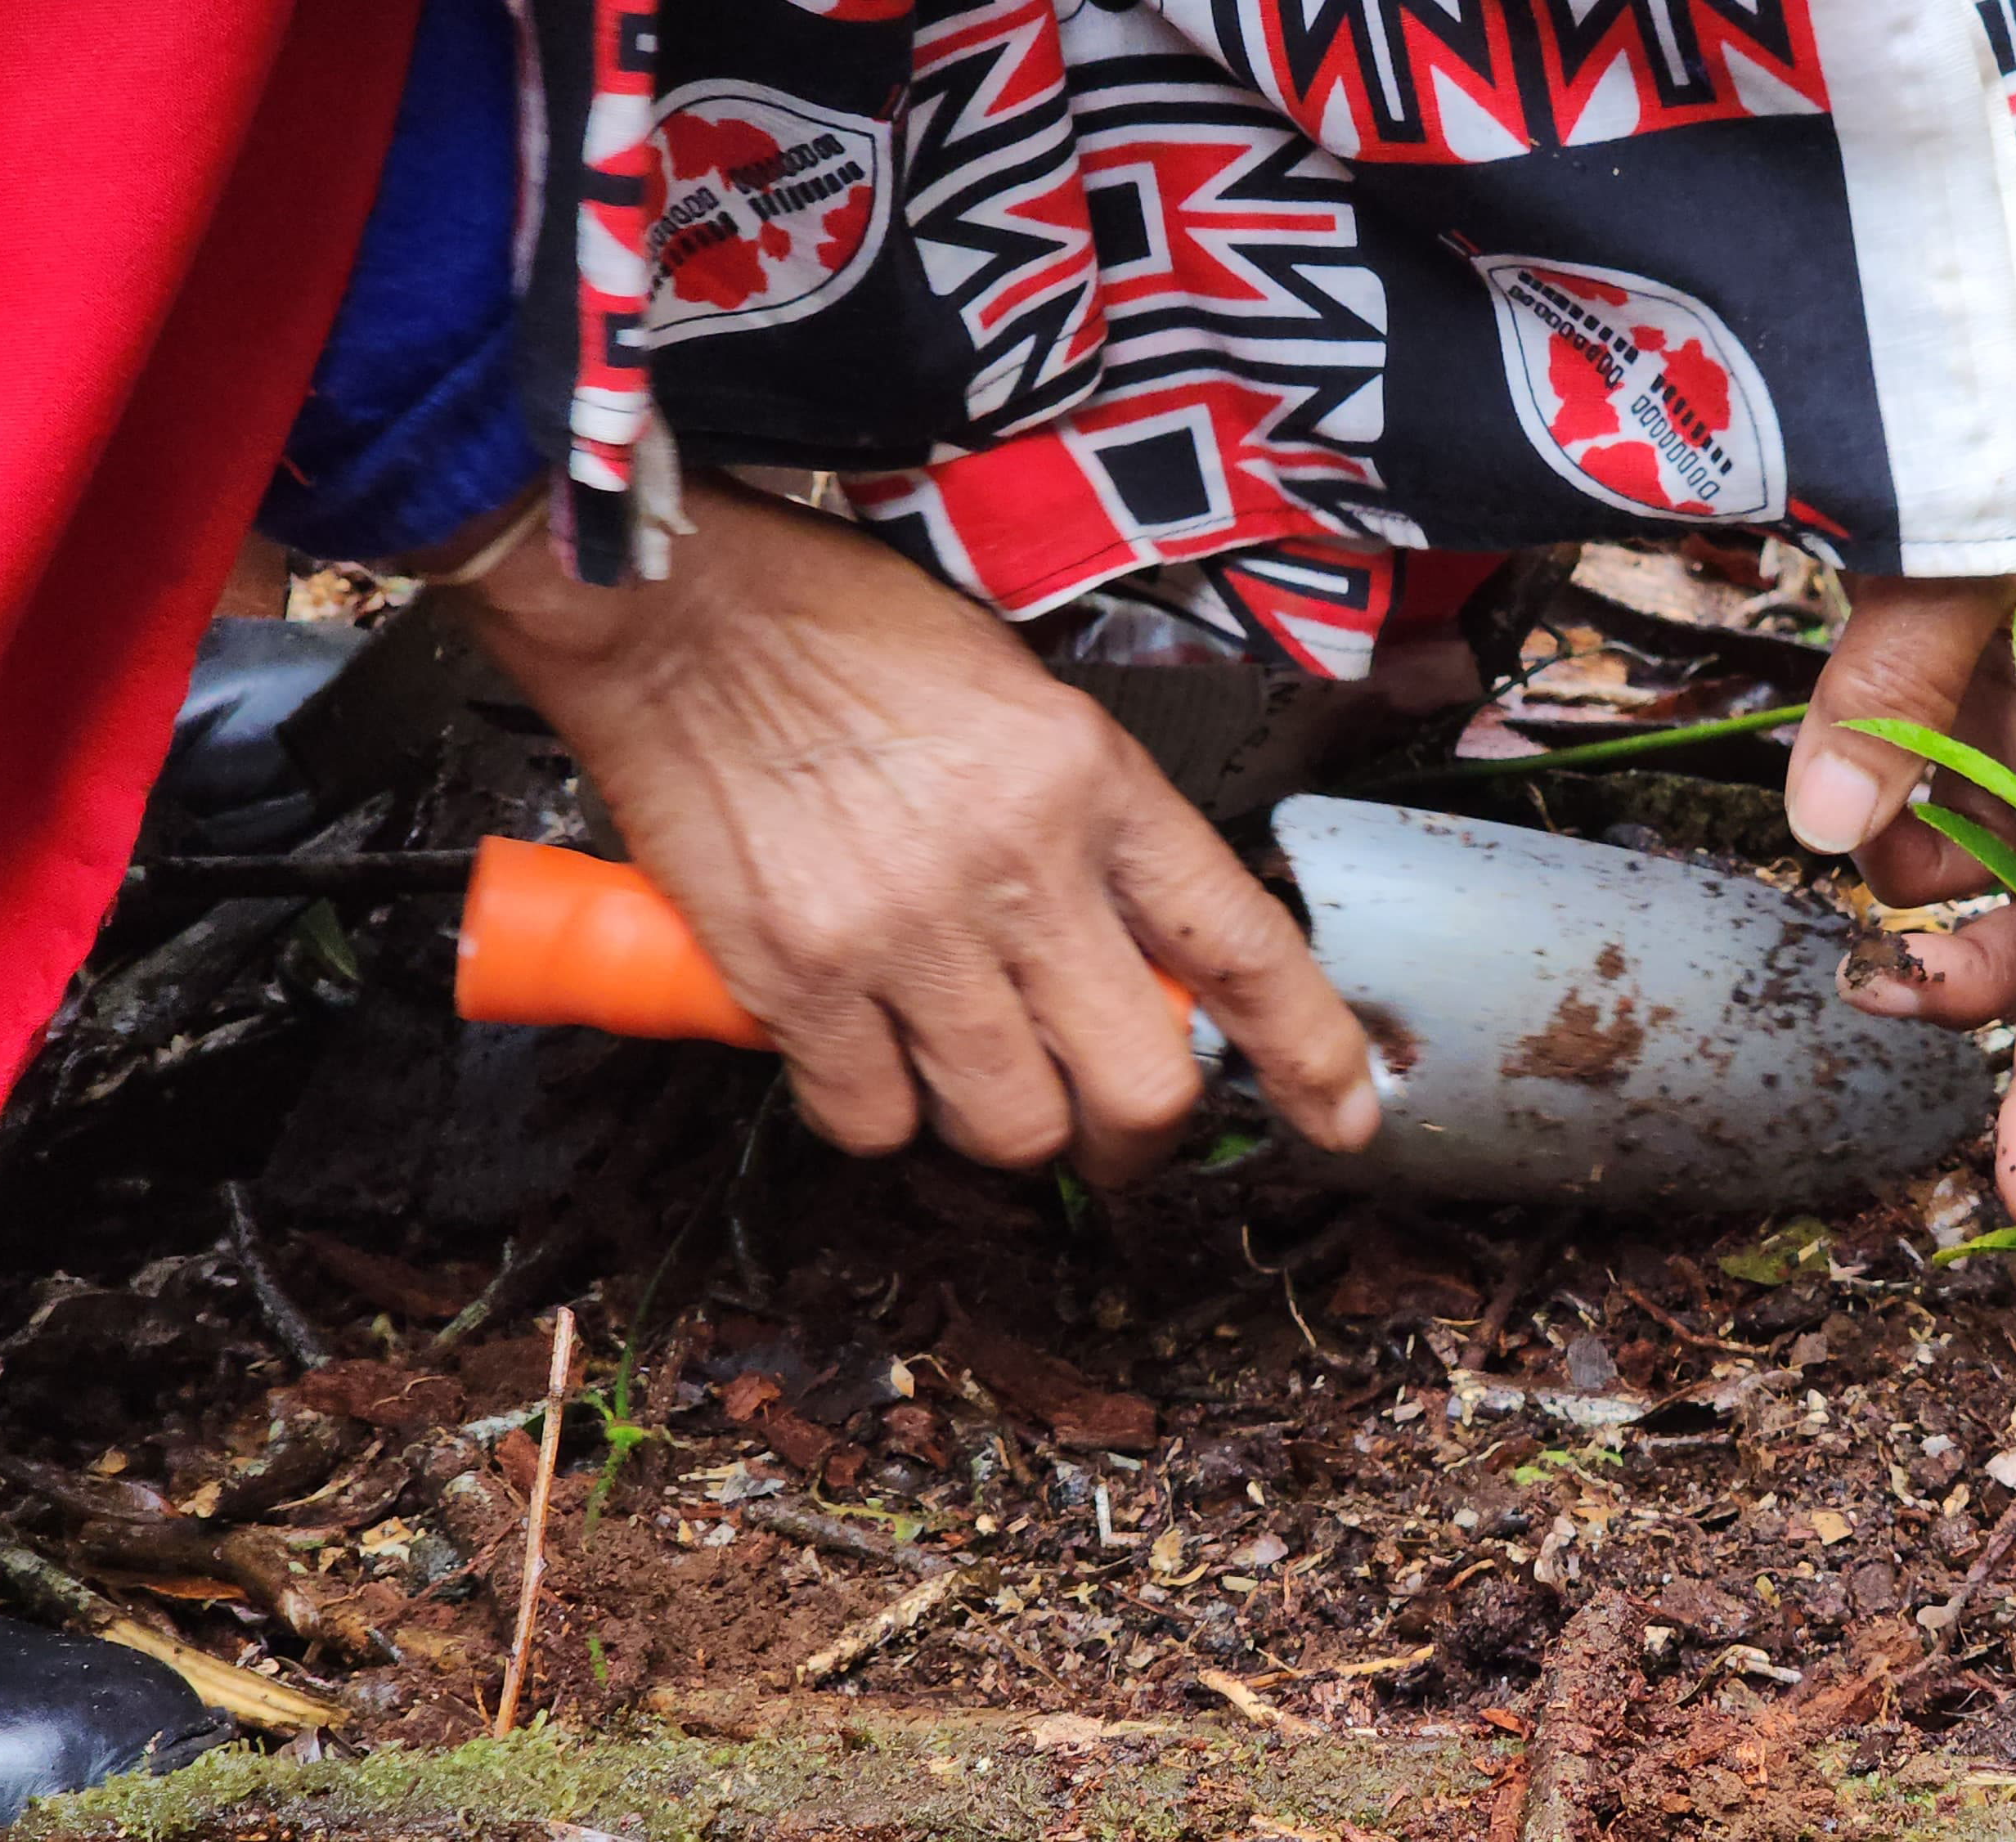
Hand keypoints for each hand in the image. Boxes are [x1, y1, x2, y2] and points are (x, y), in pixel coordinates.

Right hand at [459, 477, 1379, 1179]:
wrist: (674, 604)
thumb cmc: (843, 632)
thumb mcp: (1022, 698)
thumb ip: (1094, 825)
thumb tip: (1143, 953)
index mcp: (1095, 783)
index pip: (1243, 947)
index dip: (1309, 1054)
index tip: (1341, 1116)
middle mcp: (1019, 867)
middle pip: (1138, 1085)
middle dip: (1136, 1134)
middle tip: (1107, 1125)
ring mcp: (905, 932)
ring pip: (1011, 1125)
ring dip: (1003, 1125)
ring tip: (967, 1068)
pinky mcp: (793, 978)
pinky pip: (871, 1119)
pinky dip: (875, 1111)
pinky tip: (860, 1052)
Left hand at [1786, 396, 2015, 1227]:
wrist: (1926, 348)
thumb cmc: (1982, 420)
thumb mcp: (1956, 531)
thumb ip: (1897, 683)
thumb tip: (1836, 844)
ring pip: (1995, 911)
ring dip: (1939, 956)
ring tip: (1872, 964)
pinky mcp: (1948, 747)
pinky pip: (1920, 853)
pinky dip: (1888, 874)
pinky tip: (1857, 839)